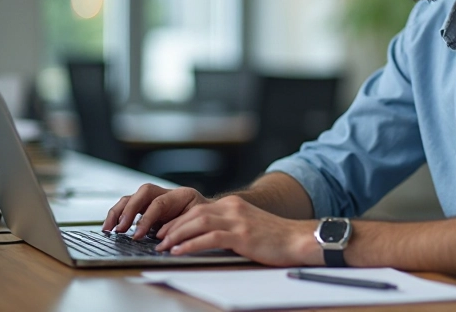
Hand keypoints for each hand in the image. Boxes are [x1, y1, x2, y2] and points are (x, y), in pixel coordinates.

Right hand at [101, 184, 210, 238]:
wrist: (211, 217)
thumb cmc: (205, 222)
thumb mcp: (199, 225)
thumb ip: (181, 230)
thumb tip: (162, 241)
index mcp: (182, 195)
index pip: (159, 203)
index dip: (146, 219)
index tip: (137, 235)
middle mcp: (166, 193)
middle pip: (143, 193)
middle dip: (129, 211)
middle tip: (121, 229)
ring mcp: (155, 198)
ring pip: (132, 197)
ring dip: (118, 212)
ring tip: (108, 229)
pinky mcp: (147, 207)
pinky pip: (129, 206)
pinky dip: (118, 215)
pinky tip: (110, 227)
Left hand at [156, 195, 322, 266]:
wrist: (298, 239)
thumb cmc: (275, 238)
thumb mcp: (248, 225)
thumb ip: (229, 226)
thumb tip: (205, 237)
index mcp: (233, 205)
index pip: (197, 209)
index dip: (178, 220)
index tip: (164, 231)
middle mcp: (233, 208)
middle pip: (194, 213)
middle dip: (172, 226)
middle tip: (158, 239)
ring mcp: (238, 220)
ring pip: (198, 222)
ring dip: (177, 235)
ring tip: (163, 246)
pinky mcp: (242, 235)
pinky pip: (209, 238)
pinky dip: (191, 244)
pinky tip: (179, 251)